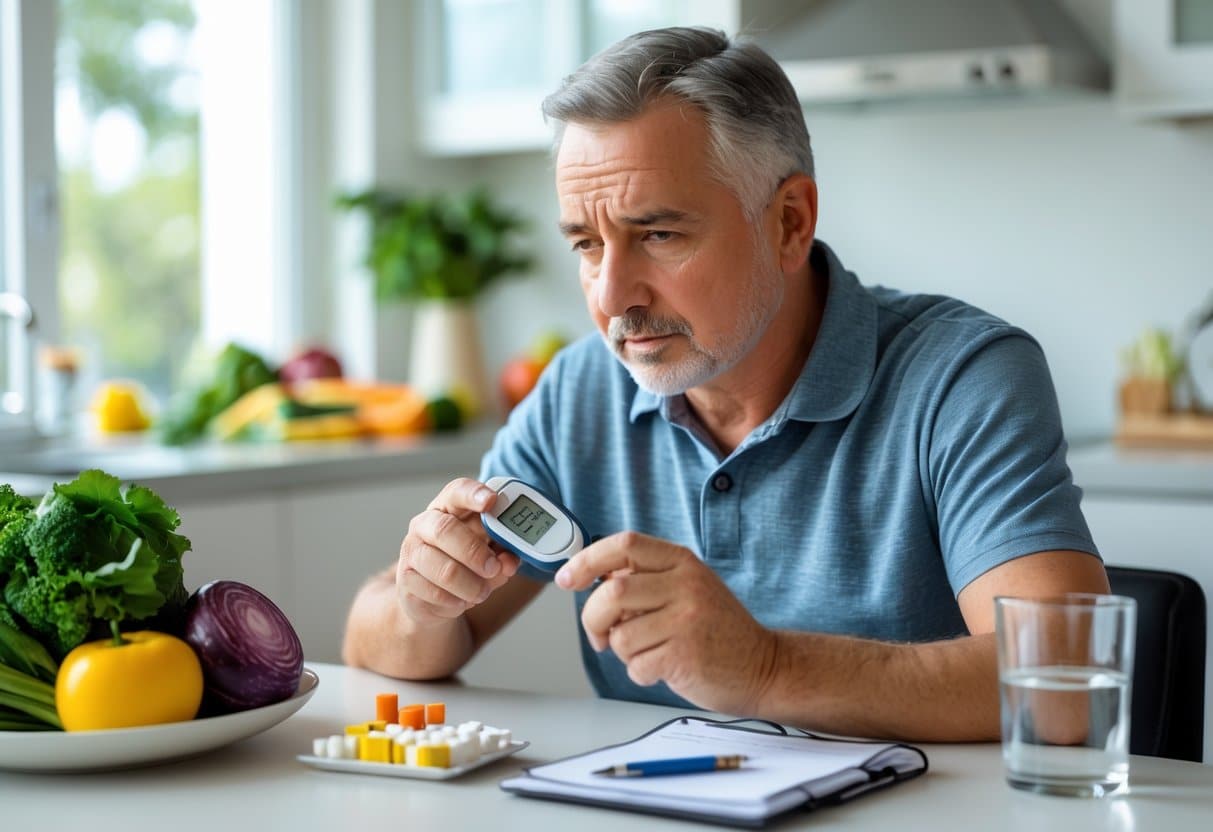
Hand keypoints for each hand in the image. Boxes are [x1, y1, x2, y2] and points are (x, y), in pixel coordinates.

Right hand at [397, 478, 520, 627]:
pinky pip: (435, 593)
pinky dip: (456, 601)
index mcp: (448, 508)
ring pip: (443, 569)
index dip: (473, 494)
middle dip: (474, 551)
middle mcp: (424, 525)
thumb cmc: (466, 563)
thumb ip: (503, 553)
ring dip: (471, 585)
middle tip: (494, 567)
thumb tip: (509, 561)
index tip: (491, 500)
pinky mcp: (406, 581)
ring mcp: (411, 552)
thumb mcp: (490, 552)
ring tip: (483, 591)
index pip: (457, 491)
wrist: (433, 596)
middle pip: (445, 529)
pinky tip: (463, 600)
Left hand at [555, 531, 777, 714]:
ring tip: (648, 651)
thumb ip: (644, 578)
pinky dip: (640, 672)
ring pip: (620, 634)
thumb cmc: (715, 629)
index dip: (587, 559)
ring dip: (622, 651)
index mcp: (682, 561)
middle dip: (593, 619)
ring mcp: (687, 619)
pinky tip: (664, 668)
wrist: (763, 665)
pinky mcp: (685, 655)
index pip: (624, 545)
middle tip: (600, 635)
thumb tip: (590, 575)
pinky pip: (635, 664)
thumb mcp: (686, 588)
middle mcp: (686, 584)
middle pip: (612, 592)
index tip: (567, 578)